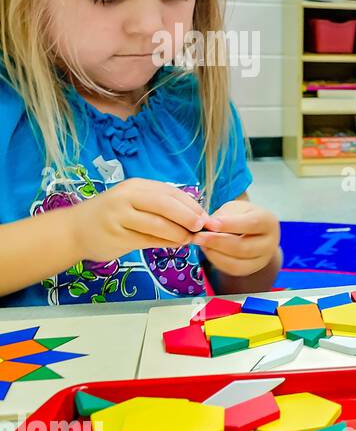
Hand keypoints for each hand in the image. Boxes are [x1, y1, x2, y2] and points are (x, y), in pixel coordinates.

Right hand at [71, 178, 207, 262]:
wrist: (75, 230)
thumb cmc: (112, 215)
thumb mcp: (136, 202)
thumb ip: (162, 206)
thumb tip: (197, 217)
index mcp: (136, 186)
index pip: (171, 192)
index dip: (192, 205)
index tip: (206, 216)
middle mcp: (127, 197)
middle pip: (166, 205)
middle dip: (189, 217)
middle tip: (202, 227)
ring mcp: (120, 216)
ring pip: (158, 224)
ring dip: (179, 233)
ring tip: (188, 239)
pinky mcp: (117, 235)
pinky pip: (148, 240)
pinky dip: (166, 243)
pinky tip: (174, 244)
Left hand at [193, 200, 280, 277]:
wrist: (253, 232)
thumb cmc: (242, 216)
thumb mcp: (236, 208)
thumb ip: (224, 215)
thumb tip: (207, 225)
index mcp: (268, 222)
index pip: (252, 224)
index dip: (230, 224)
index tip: (210, 223)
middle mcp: (270, 243)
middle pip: (244, 247)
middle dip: (217, 242)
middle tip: (198, 237)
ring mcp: (262, 260)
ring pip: (237, 263)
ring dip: (214, 254)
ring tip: (200, 243)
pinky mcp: (251, 270)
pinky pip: (232, 270)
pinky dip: (216, 261)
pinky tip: (207, 250)